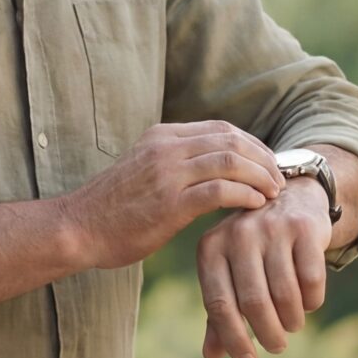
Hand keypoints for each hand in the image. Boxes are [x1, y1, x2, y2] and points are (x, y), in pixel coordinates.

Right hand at [61, 122, 284, 270]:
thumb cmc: (112, 208)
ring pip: (230, 161)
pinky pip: (219, 190)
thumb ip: (175, 163)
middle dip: (263, 159)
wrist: (78, 228)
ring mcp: (167, 173)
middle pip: (231, 140)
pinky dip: (244, 195)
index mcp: (162, 136)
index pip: (221, 128)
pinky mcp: (169, 203)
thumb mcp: (144, 170)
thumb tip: (213, 169)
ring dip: (260, 177)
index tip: (268, 165)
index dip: (253, 145)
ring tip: (273, 194)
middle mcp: (166, 147)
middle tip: (279, 180)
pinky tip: (254, 206)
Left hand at [195, 177, 331, 357]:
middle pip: (254, 303)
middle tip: (277, 345)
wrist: (289, 198)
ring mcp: (272, 228)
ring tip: (293, 325)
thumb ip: (220, 313)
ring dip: (292, 320)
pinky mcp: (304, 227)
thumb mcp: (229, 272)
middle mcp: (238, 235)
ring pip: (285, 294)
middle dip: (269, 334)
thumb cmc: (252, 247)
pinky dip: (312, 301)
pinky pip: (312, 279)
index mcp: (210, 248)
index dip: (233, 338)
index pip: (219, 305)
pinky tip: (309, 303)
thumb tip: (211, 357)